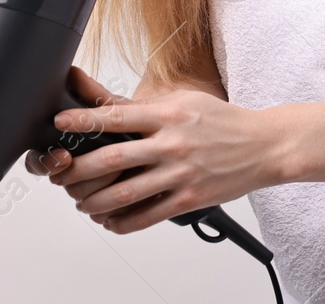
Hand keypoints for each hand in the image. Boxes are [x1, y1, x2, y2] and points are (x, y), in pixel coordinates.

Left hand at [25, 66, 285, 233]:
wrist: (264, 144)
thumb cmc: (222, 121)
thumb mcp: (185, 101)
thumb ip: (146, 107)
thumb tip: (106, 106)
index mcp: (169, 114)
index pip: (116, 116)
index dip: (83, 120)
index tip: (59, 123)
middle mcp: (172, 143)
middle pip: (113, 157)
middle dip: (79, 168)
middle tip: (62, 174)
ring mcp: (181, 172)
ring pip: (126, 192)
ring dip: (96, 201)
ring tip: (82, 203)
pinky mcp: (190, 198)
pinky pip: (148, 216)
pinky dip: (124, 222)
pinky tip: (112, 221)